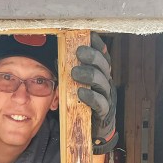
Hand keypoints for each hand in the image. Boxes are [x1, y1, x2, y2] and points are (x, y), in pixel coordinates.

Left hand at [71, 32, 116, 153]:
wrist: (93, 126)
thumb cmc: (81, 101)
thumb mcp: (76, 83)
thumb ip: (70, 71)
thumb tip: (55, 57)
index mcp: (101, 72)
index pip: (103, 55)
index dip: (98, 45)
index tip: (90, 36)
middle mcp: (106, 81)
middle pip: (103, 66)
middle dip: (92, 57)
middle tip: (79, 51)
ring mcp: (107, 96)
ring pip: (102, 82)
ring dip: (89, 75)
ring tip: (75, 72)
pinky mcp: (104, 111)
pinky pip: (99, 103)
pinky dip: (90, 97)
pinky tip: (81, 93)